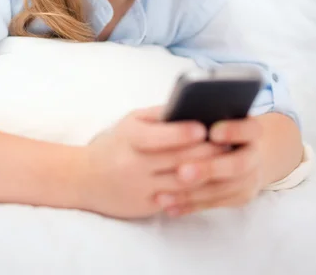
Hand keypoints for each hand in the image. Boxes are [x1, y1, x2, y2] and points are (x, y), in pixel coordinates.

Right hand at [78, 106, 222, 219]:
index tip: (205, 127)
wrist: (85, 179)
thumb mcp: (131, 121)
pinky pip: (177, 201)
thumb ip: (159, 114)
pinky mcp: (146, 208)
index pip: (161, 137)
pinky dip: (196, 192)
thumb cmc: (116, 143)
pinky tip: (212, 182)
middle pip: (178, 160)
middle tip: (229, 143)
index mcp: (130, 138)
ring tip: (227, 161)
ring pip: (182, 184)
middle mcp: (134, 165)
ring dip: (208, 173)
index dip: (184, 133)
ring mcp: (140, 189)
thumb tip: (190, 107)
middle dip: (207, 152)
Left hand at [155, 117, 263, 216]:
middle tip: (182, 172)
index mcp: (250, 129)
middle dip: (209, 169)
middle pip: (238, 165)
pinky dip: (189, 205)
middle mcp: (254, 154)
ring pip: (224, 190)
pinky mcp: (240, 197)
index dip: (233, 131)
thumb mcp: (212, 114)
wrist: (241, 147)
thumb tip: (174, 117)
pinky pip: (214, 204)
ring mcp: (250, 178)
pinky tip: (168, 205)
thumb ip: (199, 115)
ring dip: (192, 194)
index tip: (211, 132)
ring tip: (163, 195)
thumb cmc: (215, 124)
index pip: (250, 129)